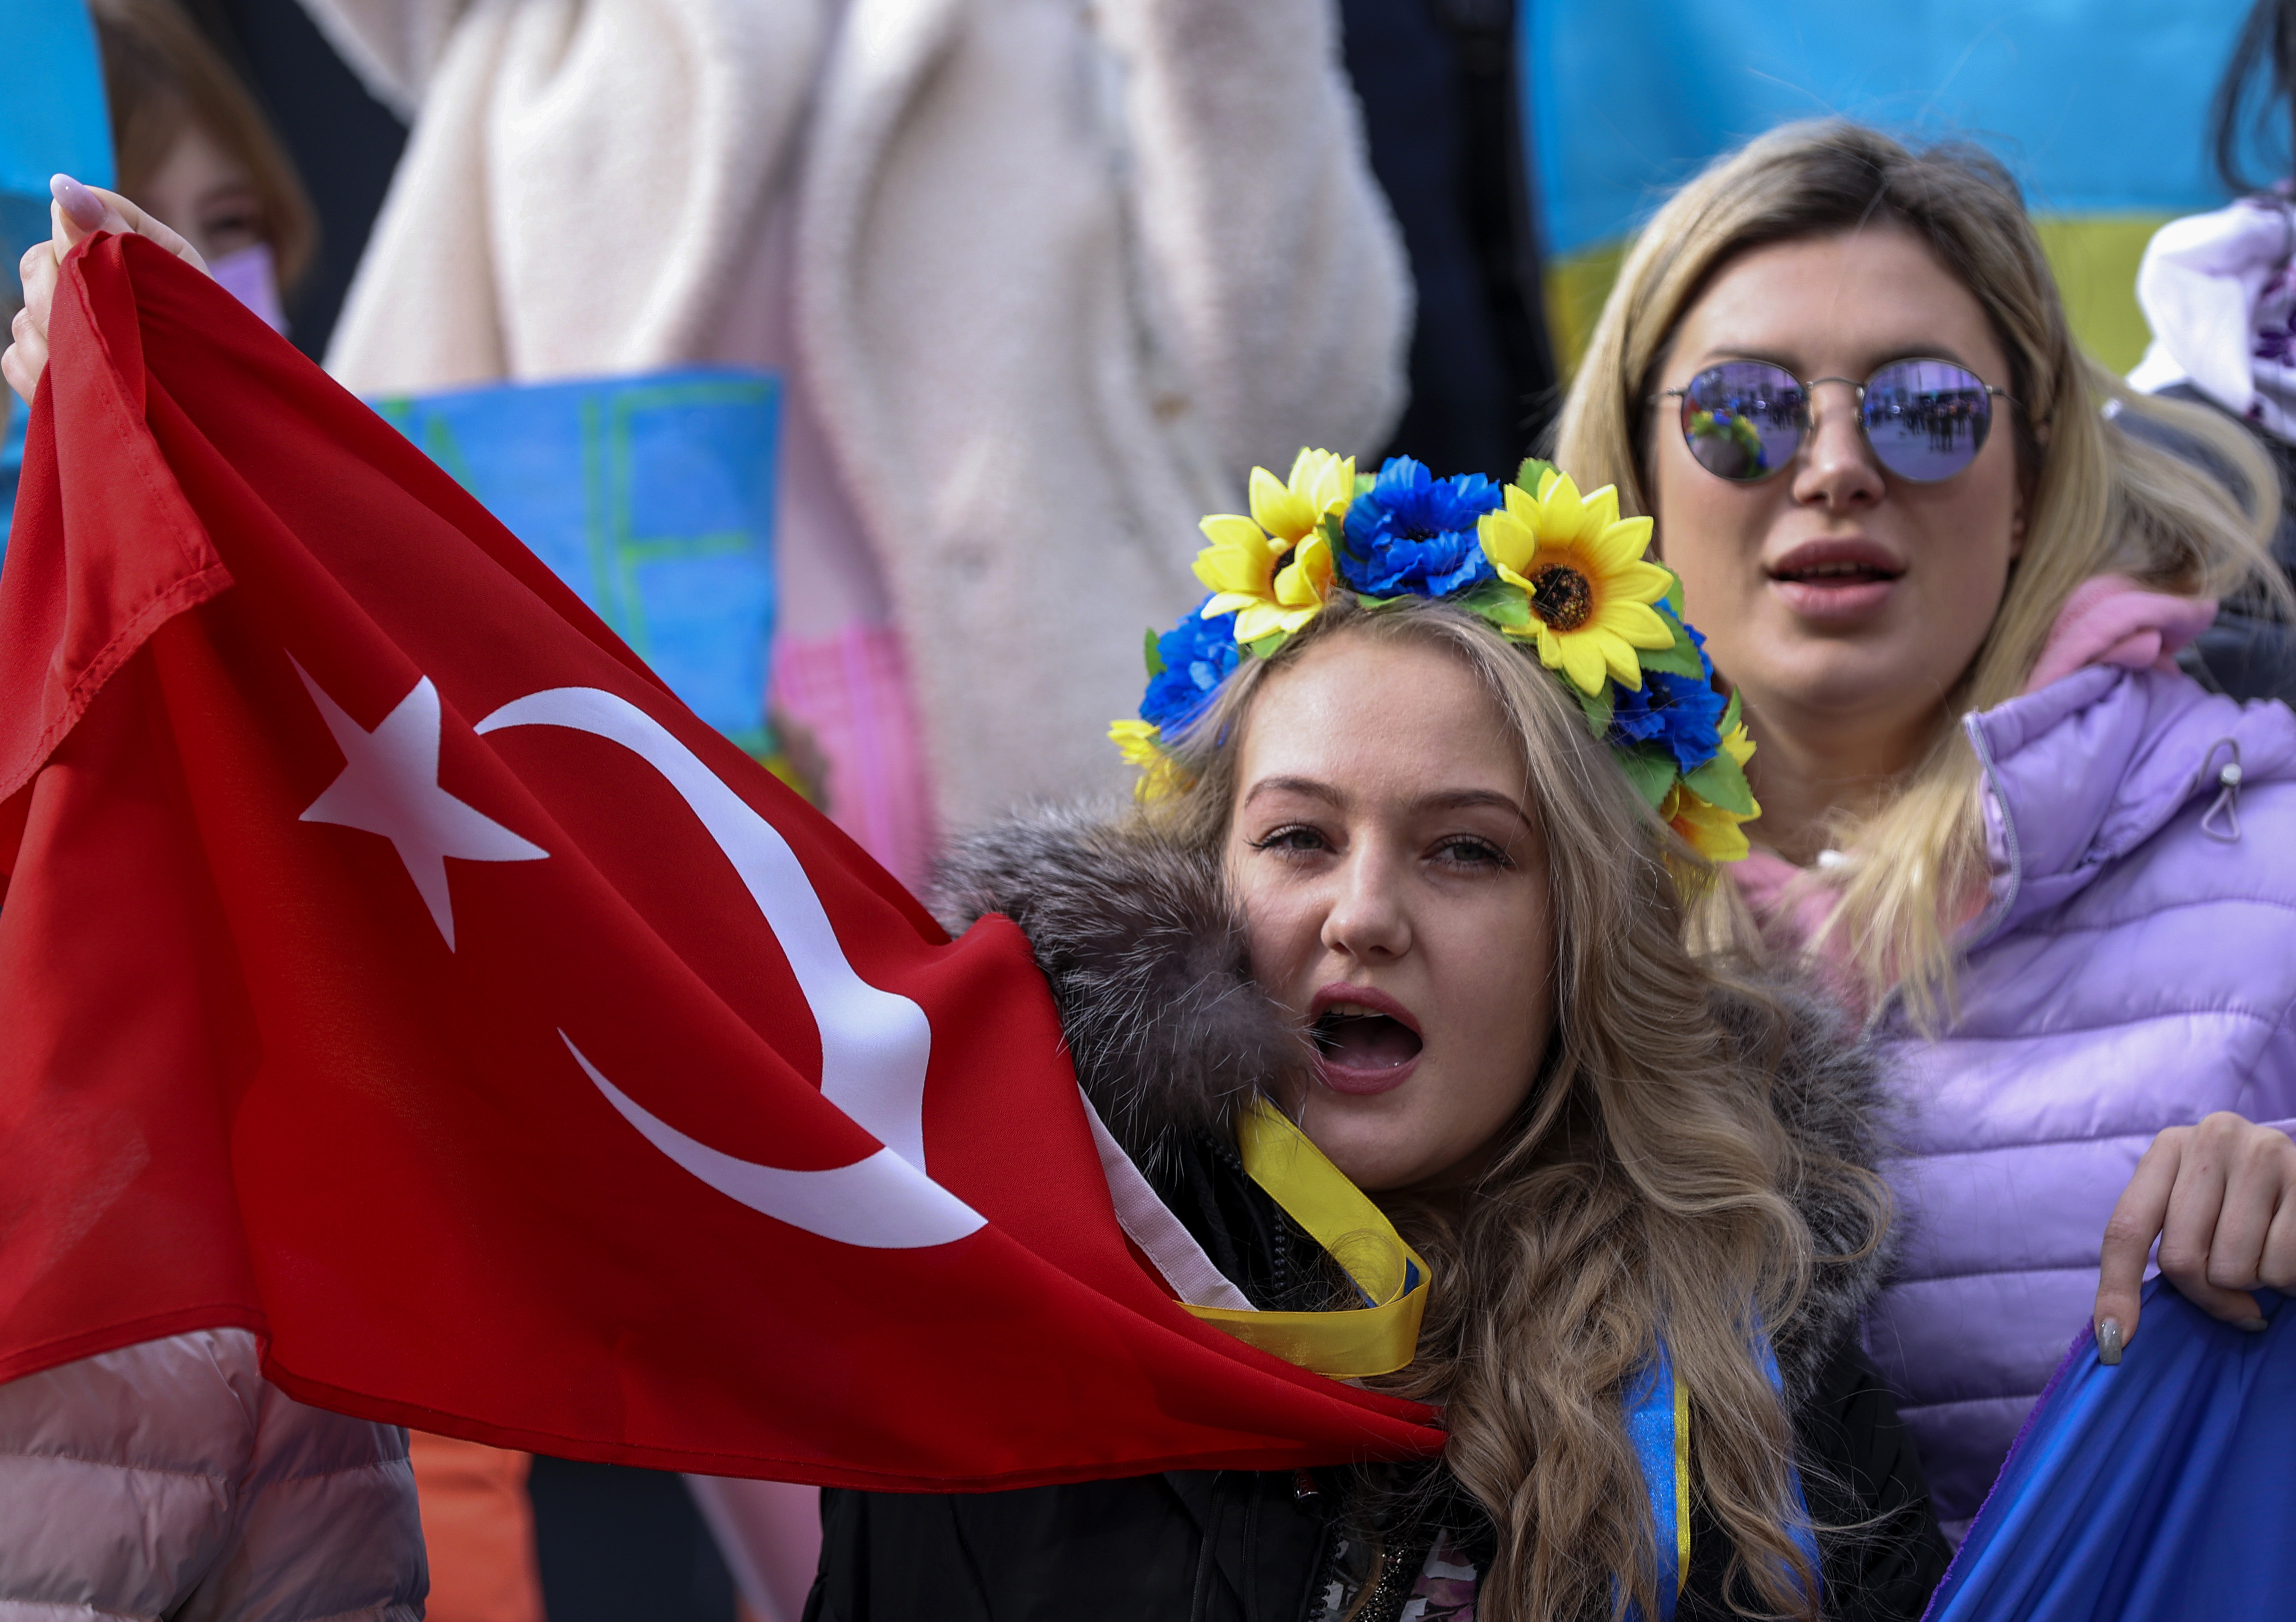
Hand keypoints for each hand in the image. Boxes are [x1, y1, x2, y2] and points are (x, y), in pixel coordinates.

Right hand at [4, 175, 205, 405]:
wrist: (228, 402)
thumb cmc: (216, 339)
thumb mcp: (185, 283)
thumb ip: (124, 234)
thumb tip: (61, 186)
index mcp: (126, 243)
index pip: (71, 217)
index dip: (75, 247)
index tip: (99, 281)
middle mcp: (87, 275)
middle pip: (36, 265)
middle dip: (59, 301)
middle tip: (96, 334)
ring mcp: (65, 319)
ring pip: (23, 318)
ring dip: (54, 345)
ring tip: (97, 370)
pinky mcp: (53, 362)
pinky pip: (15, 359)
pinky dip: (39, 376)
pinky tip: (73, 388)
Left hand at [2094, 1111, 2295, 1361]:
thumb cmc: (2250, 1203)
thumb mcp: (2198, 1207)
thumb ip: (2164, 1247)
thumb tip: (2116, 1334)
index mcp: (2170, 1147)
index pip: (2127, 1228)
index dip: (2117, 1288)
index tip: (2116, 1340)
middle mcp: (2211, 1139)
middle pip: (2181, 1258)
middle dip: (2209, 1295)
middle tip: (2237, 1294)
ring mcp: (2263, 1154)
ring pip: (2234, 1269)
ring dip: (2255, 1283)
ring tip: (2268, 1256)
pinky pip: (2282, 1267)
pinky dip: (2289, 1280)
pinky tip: (2293, 1252)